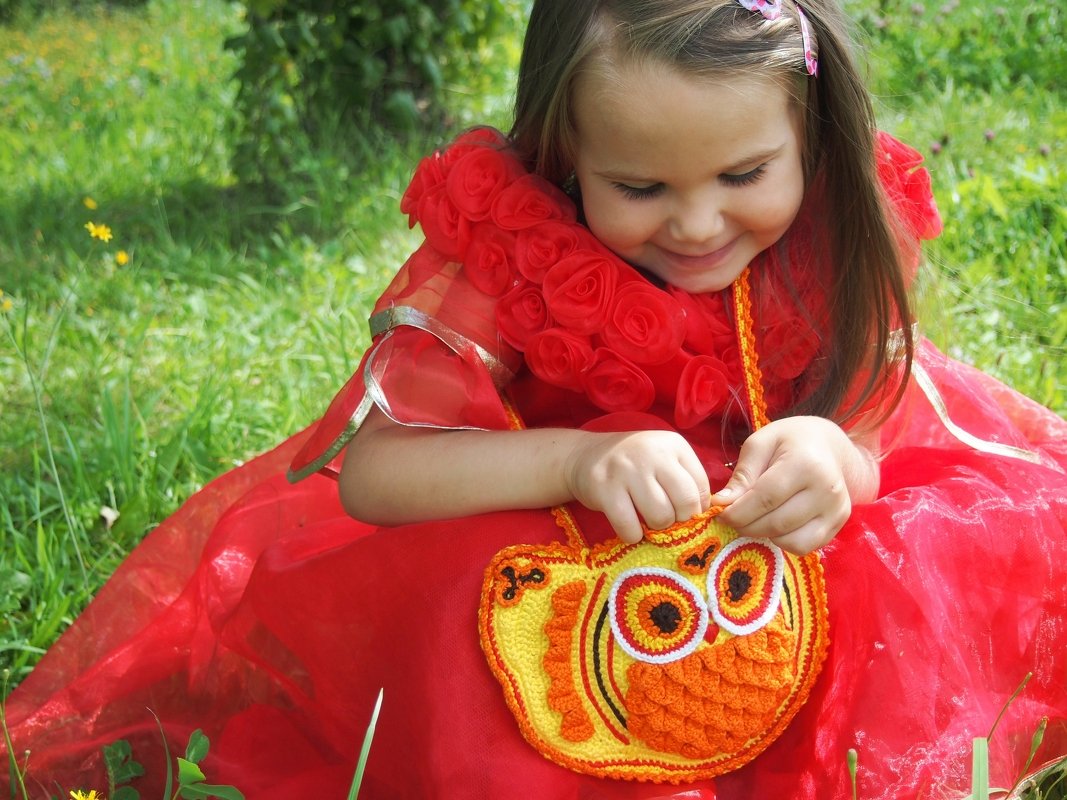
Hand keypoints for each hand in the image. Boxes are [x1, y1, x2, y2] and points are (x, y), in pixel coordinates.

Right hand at [564, 430, 711, 543]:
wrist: (584, 456)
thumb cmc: (633, 465)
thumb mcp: (663, 461)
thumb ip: (686, 481)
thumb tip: (709, 515)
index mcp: (673, 445)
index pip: (701, 487)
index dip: (696, 509)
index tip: (683, 514)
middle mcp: (652, 453)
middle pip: (685, 502)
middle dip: (679, 520)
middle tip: (666, 520)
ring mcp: (626, 469)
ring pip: (660, 516)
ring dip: (656, 529)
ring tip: (646, 521)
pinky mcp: (604, 488)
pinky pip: (629, 527)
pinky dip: (632, 535)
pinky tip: (629, 526)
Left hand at [710, 416, 877, 554]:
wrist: (829, 446)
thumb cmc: (789, 441)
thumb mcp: (760, 444)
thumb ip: (742, 474)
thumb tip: (721, 503)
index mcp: (806, 463)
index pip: (764, 498)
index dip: (737, 512)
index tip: (719, 512)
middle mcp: (827, 489)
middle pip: (776, 523)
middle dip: (746, 525)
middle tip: (734, 516)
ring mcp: (837, 510)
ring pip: (789, 540)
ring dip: (763, 534)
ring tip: (755, 517)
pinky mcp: (838, 524)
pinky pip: (803, 547)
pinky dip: (783, 541)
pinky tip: (776, 522)